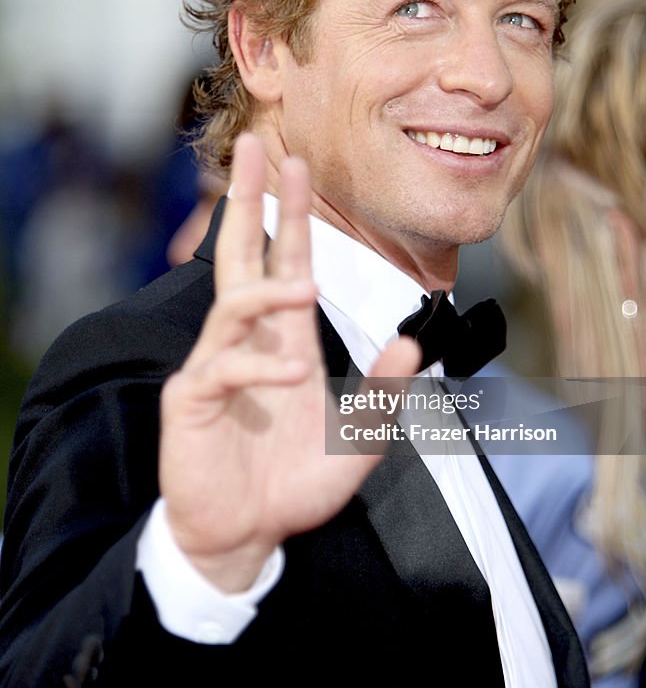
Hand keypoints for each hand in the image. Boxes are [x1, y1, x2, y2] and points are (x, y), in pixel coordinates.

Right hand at [159, 132, 419, 590]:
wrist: (247, 538)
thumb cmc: (293, 484)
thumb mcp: (356, 440)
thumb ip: (383, 393)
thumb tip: (411, 344)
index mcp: (285, 341)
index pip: (287, 262)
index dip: (293, 215)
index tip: (298, 165)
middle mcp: (249, 343)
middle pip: (243, 257)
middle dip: (250, 203)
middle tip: (255, 149)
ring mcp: (216, 367)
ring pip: (233, 306)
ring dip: (268, 292)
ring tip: (305, 287)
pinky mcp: (192, 402)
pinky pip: (223, 370)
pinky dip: (258, 369)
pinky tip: (291, 377)